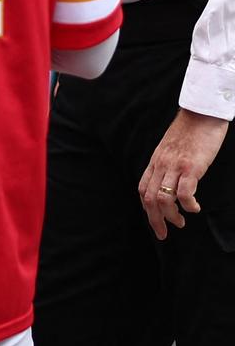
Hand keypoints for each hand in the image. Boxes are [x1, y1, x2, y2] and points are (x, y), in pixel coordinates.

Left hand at [138, 107, 228, 239]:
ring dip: (171, 216)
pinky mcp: (191, 166)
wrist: (201, 113)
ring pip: (164, 198)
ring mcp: (175, 165)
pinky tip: (194, 208)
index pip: (143, 189)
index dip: (147, 208)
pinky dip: (188, 205)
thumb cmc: (190, 131)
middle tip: (164, 233)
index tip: (156, 221)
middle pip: (150, 198)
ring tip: (180, 222)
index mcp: (156, 160)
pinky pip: (184, 192)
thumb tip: (170, 180)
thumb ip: (168, 163)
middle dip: (155, 220)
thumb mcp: (171, 148)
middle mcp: (162, 164)